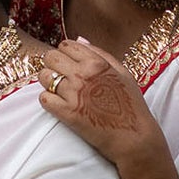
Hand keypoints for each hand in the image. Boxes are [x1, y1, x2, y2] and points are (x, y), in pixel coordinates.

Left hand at [37, 39, 177, 178]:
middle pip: (51, 58)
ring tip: (59, 91)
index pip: (66, 46)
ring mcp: (74, 94)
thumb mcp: (123, 73)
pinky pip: (44, 98)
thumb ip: (102, 55)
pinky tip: (58, 104)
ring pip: (44, 77)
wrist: (134, 137)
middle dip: (52, 64)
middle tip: (59, 76)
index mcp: (97, 63)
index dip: (64, 53)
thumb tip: (80, 41)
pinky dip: (48, 100)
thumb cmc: (131, 105)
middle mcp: (83, 75)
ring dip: (48, 82)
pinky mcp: (67, 113)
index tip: (66, 62)